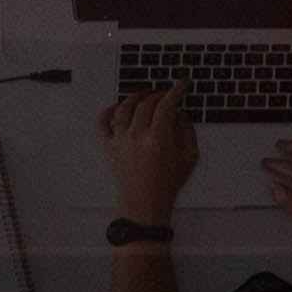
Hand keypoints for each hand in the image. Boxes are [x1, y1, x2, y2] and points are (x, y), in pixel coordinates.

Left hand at [98, 85, 196, 217]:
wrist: (144, 206)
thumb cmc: (166, 186)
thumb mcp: (189, 158)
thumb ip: (187, 131)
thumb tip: (180, 113)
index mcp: (158, 139)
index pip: (167, 104)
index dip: (176, 91)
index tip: (181, 85)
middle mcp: (137, 136)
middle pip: (146, 103)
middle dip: (158, 94)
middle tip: (165, 94)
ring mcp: (120, 141)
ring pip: (124, 108)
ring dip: (135, 97)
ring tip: (143, 95)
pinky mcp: (109, 148)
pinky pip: (102, 123)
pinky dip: (108, 111)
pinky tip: (116, 107)